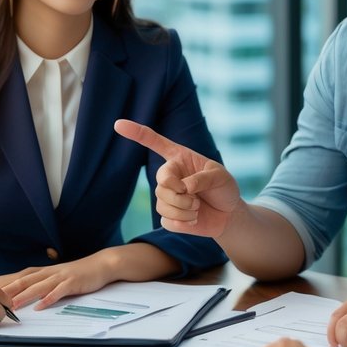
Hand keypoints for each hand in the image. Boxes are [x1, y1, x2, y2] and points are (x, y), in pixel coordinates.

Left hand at [0, 250, 118, 310]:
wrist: (101, 265)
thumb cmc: (79, 273)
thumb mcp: (58, 276)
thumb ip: (44, 284)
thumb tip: (27, 295)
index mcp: (45, 271)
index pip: (21, 277)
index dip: (7, 284)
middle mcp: (50, 272)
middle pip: (26, 280)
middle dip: (10, 290)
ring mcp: (61, 277)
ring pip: (39, 286)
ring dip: (25, 296)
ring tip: (13, 305)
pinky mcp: (72, 283)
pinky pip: (58, 292)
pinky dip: (49, 299)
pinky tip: (40, 306)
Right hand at [114, 119, 241, 236]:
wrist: (228, 214)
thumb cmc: (224, 189)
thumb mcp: (220, 177)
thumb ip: (202, 179)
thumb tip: (184, 188)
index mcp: (179, 158)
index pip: (155, 142)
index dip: (136, 133)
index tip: (118, 125)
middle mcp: (170, 175)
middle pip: (161, 183)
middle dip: (179, 195)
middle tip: (196, 199)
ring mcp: (166, 196)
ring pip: (162, 204)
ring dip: (184, 209)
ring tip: (198, 208)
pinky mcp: (168, 216)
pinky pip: (168, 220)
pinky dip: (185, 222)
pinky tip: (195, 219)